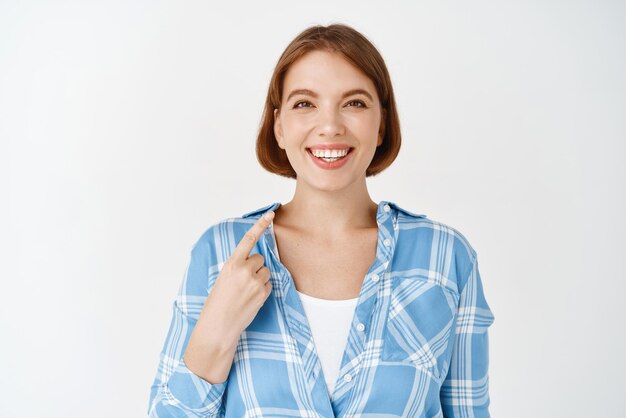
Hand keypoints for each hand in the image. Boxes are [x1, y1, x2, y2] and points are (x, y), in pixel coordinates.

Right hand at [183, 211, 274, 382]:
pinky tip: (251, 299)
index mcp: (231, 264)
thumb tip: (254, 262)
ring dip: (260, 278)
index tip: (271, 214)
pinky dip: (263, 290)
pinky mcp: (263, 293)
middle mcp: (244, 270)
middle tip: (244, 281)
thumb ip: (237, 267)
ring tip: (246, 292)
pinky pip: (269, 285)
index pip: (249, 239)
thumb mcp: (223, 278)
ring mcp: (255, 282)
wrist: (219, 325)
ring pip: (266, 272)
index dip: (260, 225)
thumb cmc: (218, 302)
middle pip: (260, 259)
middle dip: (255, 267)